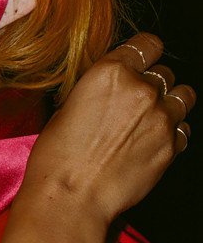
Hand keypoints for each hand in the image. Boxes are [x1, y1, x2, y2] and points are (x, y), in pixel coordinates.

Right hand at [21, 33, 194, 226]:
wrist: (72, 198)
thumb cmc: (57, 157)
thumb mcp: (66, 107)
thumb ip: (98, 90)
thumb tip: (111, 88)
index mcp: (110, 72)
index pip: (148, 44)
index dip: (144, 53)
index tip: (141, 62)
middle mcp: (141, 89)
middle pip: (165, 72)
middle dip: (152, 84)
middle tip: (135, 103)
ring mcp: (161, 119)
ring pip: (183, 97)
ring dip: (169, 103)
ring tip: (151, 119)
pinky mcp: (171, 147)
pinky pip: (184, 129)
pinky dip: (173, 132)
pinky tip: (152, 142)